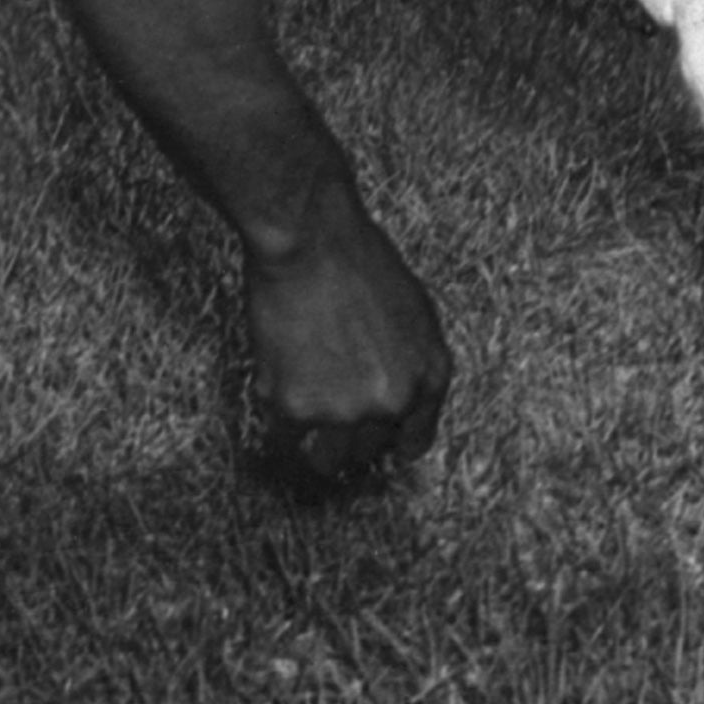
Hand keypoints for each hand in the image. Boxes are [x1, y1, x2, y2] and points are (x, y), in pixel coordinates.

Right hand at [240, 201, 452, 504]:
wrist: (309, 242)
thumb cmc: (360, 259)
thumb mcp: (417, 311)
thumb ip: (415, 361)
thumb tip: (403, 401)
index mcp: (428, 377)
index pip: (416, 441)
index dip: (394, 444)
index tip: (380, 447)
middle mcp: (391, 403)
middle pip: (369, 453)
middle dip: (352, 442)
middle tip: (333, 424)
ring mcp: (343, 411)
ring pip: (327, 461)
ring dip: (317, 452)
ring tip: (303, 432)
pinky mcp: (293, 408)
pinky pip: (283, 441)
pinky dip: (278, 431)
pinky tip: (275, 411)